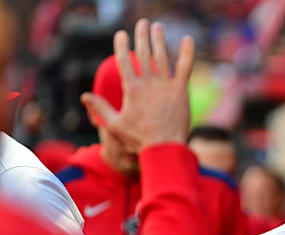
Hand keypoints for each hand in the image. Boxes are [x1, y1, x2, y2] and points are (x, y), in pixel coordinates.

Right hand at [80, 19, 193, 151]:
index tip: (121, 34)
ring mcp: (166, 85)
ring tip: (157, 27)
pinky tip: (188, 39)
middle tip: (142, 24)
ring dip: (159, 39)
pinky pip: (185, 67)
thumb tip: (84, 96)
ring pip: (162, 56)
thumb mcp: (114, 125)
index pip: (123, 61)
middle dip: (142, 36)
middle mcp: (148, 83)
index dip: (121, 45)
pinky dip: (187, 52)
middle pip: (143, 53)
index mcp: (132, 89)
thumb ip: (100, 108)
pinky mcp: (181, 90)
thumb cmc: (139, 139)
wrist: (164, 147)